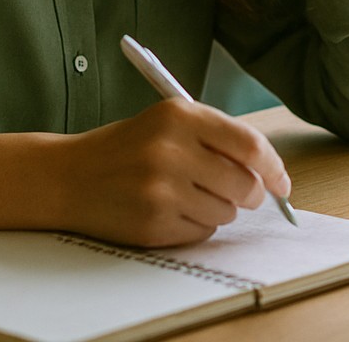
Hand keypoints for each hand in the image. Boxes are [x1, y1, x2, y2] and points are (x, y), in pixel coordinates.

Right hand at [60, 100, 291, 247]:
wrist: (67, 176)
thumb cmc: (125, 149)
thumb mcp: (165, 124)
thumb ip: (215, 139)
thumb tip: (268, 173)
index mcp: (179, 116)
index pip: (249, 144)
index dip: (273, 167)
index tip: (281, 182)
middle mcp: (170, 150)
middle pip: (244, 184)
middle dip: (248, 194)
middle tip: (235, 193)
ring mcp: (161, 189)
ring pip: (226, 212)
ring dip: (217, 209)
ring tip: (185, 195)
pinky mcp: (153, 222)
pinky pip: (201, 232)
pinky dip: (194, 225)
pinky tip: (167, 210)